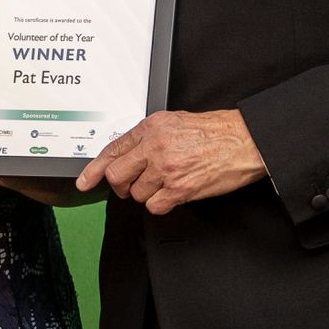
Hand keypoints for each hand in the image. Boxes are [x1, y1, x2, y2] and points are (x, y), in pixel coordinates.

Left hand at [74, 109, 265, 214]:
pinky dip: (161, 204)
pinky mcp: (179, 189)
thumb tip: (129, 154)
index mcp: (150, 127)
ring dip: (148, 194)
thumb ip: (148, 136)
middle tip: (135, 185)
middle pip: (117, 176)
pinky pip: (154, 206)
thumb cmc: (214, 132)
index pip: (112, 150)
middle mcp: (154, 146)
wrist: (244, 141)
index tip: (84, 181)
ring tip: (167, 183)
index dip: (94, 169)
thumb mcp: (174, 122)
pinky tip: (174, 193)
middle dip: (123, 185)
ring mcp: (165, 168)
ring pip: (137, 194)